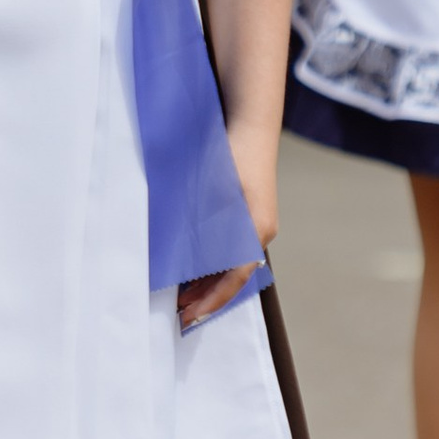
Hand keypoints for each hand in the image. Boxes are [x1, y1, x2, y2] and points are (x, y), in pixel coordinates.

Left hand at [177, 128, 277, 329]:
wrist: (249, 121)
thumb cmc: (230, 153)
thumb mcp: (213, 192)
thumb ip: (202, 227)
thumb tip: (182, 261)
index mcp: (255, 231)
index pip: (234, 280)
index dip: (210, 301)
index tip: (189, 317)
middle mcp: (259, 231)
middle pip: (234, 277)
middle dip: (207, 297)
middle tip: (179, 314)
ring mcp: (256, 222)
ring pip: (233, 264)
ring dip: (208, 281)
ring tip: (182, 296)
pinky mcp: (248, 213)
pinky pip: (232, 248)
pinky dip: (213, 262)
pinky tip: (193, 266)